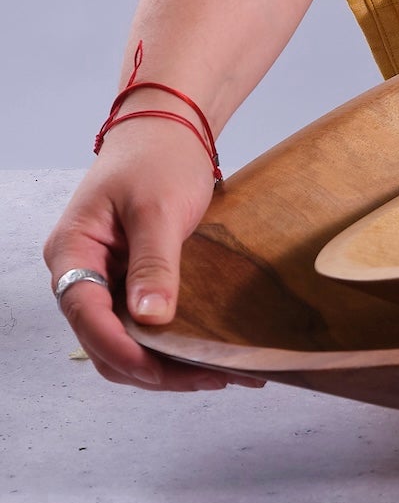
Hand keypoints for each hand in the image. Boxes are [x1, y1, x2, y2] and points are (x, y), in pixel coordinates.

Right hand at [41, 129, 265, 393]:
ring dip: (169, 363)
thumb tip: (149, 319)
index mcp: (72, 252)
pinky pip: (145, 324)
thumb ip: (153, 263)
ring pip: (126, 341)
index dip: (119, 349)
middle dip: (154, 368)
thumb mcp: (157, 207)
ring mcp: (106, 280)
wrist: (169, 127)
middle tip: (211, 376)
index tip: (158, 369)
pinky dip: (175, 343)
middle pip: (105, 341)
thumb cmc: (157, 156)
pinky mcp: (131, 281)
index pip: (85, 316)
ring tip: (223, 372)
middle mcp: (82, 273)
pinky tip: (213, 352)